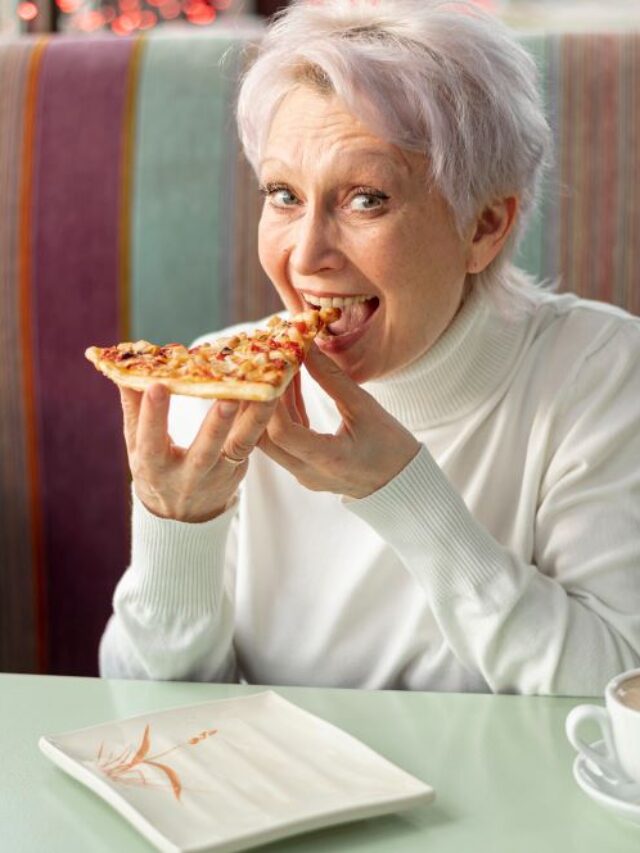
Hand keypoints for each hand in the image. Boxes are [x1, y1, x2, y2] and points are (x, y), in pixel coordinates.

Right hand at [120, 384, 277, 521]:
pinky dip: (261, 419)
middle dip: (215, 425)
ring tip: (267, 393)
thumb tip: (123, 370)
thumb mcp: (136, 446)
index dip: (153, 415)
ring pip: (238, 446)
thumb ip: (133, 408)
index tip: (157, 386)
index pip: (150, 441)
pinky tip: (270, 394)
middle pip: (204, 451)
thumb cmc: (156, 468)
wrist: (182, 512)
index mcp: (154, 467)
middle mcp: (187, 475)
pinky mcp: (238, 469)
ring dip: (253, 419)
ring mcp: (217, 475)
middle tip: (227, 399)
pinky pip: (251, 442)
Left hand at [259, 346, 420, 498]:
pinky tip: (291, 387)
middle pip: (265, 439)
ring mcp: (304, 474)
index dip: (272, 400)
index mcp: (328, 460)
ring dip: (273, 405)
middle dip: (260, 402)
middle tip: (265, 367)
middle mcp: (308, 472)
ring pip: (271, 439)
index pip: (283, 432)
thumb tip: (307, 347)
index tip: (273, 368)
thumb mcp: (365, 407)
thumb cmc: (391, 447)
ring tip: (281, 370)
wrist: (402, 482)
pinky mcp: (305, 469)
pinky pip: (285, 441)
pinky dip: (285, 414)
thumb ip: (332, 378)